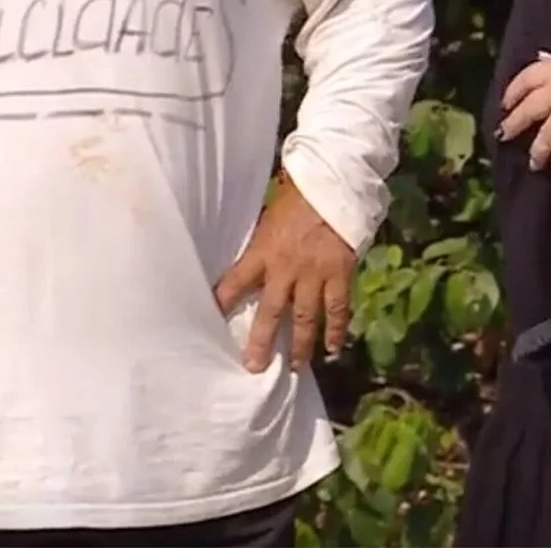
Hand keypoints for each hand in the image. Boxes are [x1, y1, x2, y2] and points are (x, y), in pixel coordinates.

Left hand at [214, 177, 355, 373]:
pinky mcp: (340, 274)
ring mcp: (315, 274)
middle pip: (270, 313)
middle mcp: (286, 269)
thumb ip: (260, 241)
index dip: (222, 302)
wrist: (335, 183)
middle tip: (254, 367)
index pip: (235, 282)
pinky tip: (332, 349)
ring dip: (300, 345)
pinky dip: (336, 330)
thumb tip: (248, 258)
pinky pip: (337, 309)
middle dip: (262, 343)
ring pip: (305, 318)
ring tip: (295, 368)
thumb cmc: (298, 194)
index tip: (211, 321)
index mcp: (263, 251)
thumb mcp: (268, 215)